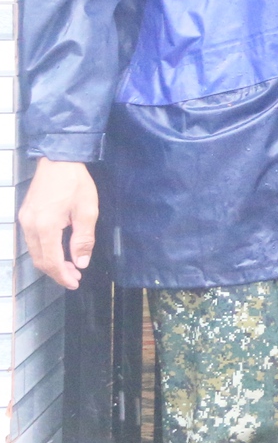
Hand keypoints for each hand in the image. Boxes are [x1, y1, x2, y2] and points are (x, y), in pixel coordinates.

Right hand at [20, 159, 97, 290]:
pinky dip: (45, 251)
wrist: (58, 159)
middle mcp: (29, 226)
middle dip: (56, 272)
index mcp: (45, 226)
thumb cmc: (76, 183)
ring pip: (34, 252)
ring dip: (50, 263)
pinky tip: (58, 252)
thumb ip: (83, 239)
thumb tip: (80, 263)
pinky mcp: (25, 216)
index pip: (51, 260)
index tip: (74, 283)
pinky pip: (33, 241)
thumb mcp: (87, 210)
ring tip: (69, 268)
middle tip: (74, 279)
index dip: (62, 275)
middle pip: (39, 259)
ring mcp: (24, 220)